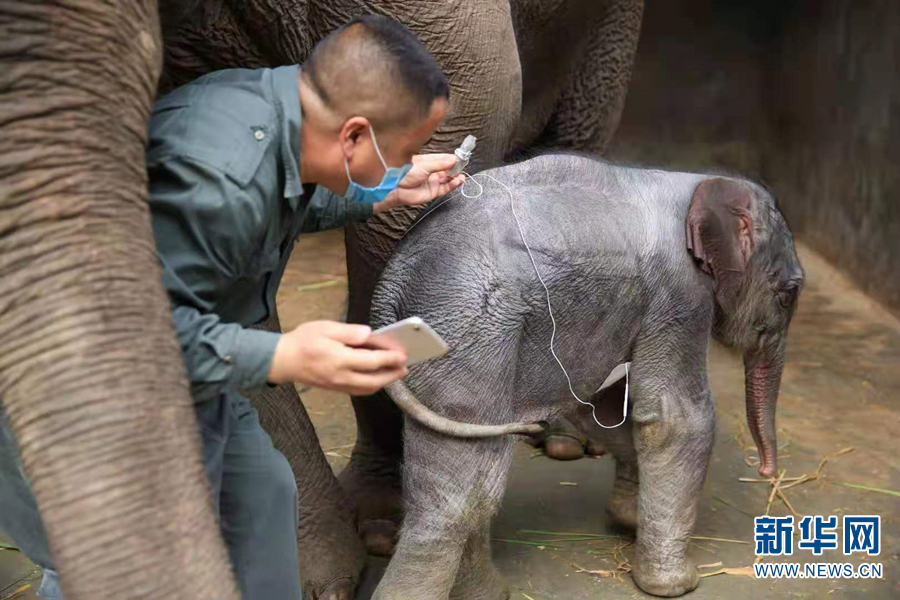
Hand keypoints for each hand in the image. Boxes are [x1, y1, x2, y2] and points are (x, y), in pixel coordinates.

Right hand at [268, 321, 408, 395]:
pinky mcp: (335, 389)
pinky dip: (372, 386)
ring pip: (367, 388)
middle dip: (391, 374)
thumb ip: (348, 332)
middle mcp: (340, 376)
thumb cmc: (302, 341)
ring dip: (384, 382)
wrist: (282, 361)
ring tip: (395, 373)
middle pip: (373, 379)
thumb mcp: (324, 327)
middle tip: (405, 367)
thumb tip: (368, 333)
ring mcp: (338, 385)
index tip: (402, 354)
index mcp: (338, 359)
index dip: (389, 358)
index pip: (370, 361)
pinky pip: (358, 390)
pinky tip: (378, 378)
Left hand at [374, 153, 465, 211]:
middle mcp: (432, 172)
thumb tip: (453, 160)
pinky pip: (446, 189)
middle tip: (463, 166)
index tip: (461, 157)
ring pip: (448, 180)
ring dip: (456, 177)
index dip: (452, 159)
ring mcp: (433, 182)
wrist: (396, 188)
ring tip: (461, 175)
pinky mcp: (433, 192)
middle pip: (448, 170)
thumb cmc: (405, 173)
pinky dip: (452, 185)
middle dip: (456, 168)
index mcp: (428, 162)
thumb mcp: (425, 165)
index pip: (444, 159)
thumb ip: (440, 164)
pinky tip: (458, 181)